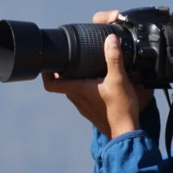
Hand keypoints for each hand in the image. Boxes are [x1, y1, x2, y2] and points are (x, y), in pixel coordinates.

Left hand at [42, 10, 154, 137]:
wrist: (126, 132)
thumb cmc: (120, 109)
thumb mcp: (119, 79)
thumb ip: (114, 58)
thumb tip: (111, 39)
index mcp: (77, 90)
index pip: (51, 83)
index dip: (46, 71)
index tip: (50, 60)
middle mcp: (76, 99)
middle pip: (61, 83)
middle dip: (63, 69)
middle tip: (70, 56)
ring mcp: (82, 106)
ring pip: (72, 89)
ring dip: (75, 78)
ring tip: (84, 66)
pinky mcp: (90, 110)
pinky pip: (82, 96)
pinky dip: (84, 87)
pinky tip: (97, 82)